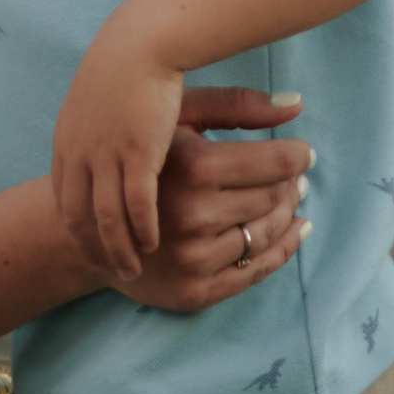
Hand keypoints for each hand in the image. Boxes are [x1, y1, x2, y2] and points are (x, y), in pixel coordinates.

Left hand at [53, 8, 190, 284]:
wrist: (143, 40)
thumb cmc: (129, 64)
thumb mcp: (100, 99)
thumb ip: (98, 127)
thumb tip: (104, 144)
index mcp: (66, 140)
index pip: (62, 198)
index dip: (77, 229)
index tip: (92, 248)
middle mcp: (78, 152)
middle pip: (77, 217)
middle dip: (93, 249)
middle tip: (111, 270)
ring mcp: (105, 154)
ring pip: (105, 219)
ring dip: (118, 249)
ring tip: (133, 270)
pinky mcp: (136, 152)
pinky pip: (136, 205)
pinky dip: (142, 230)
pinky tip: (153, 244)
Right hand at [127, 87, 310, 313]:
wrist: (90, 221)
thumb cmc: (141, 154)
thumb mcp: (178, 117)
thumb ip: (236, 106)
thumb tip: (298, 103)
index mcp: (192, 168)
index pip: (274, 164)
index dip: (296, 156)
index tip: (303, 152)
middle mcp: (194, 216)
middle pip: (273, 198)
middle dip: (291, 185)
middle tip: (295, 177)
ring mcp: (194, 258)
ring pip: (268, 234)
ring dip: (287, 215)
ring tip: (290, 199)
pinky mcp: (193, 290)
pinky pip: (256, 271)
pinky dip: (282, 250)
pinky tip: (293, 231)